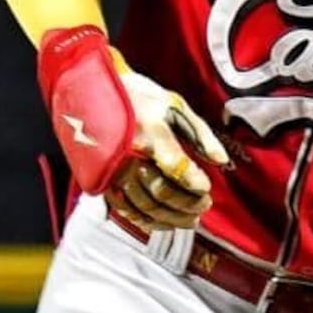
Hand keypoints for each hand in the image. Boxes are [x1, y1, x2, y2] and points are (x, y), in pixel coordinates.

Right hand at [38, 27, 226, 231]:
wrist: (91, 91)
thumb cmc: (138, 97)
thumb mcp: (175, 106)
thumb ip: (200, 134)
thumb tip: (221, 160)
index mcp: (149, 131)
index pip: (177, 167)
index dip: (195, 182)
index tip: (206, 187)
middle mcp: (128, 154)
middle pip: (162, 192)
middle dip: (188, 204)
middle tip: (204, 205)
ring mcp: (112, 170)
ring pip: (145, 207)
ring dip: (172, 218)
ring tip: (191, 218)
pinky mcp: (102, 181)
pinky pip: (126, 211)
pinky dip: (148, 221)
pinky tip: (165, 221)